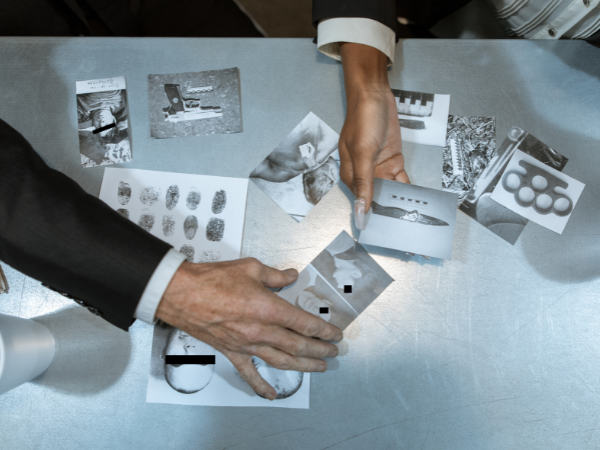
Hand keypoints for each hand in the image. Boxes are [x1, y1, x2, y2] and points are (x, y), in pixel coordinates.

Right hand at [156, 258, 342, 399]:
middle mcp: (261, 331)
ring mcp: (246, 345)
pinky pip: (249, 373)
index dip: (323, 330)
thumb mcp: (250, 267)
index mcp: (268, 308)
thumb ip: (275, 275)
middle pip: (298, 345)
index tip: (334, 333)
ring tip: (318, 367)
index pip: (304, 323)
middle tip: (333, 352)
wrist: (180, 293)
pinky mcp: (232, 352)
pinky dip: (261, 386)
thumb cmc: (212, 279)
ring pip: (282, 361)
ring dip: (303, 366)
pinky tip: (271, 394)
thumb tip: (291, 275)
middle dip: (320, 349)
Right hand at [338, 43, 409, 228]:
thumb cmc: (363, 120)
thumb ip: (364, 184)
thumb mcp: (363, 152)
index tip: (390, 241)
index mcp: (352, 177)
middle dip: (393, 217)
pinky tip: (420, 203)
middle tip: (411, 238)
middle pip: (379, 202)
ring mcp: (380, 170)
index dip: (376, 222)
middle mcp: (365, 177)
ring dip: (404, 205)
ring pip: (392, 193)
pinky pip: (401, 181)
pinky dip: (409, 190)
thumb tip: (360, 215)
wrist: (374, 94)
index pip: (364, 206)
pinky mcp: (393, 162)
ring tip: (420, 225)